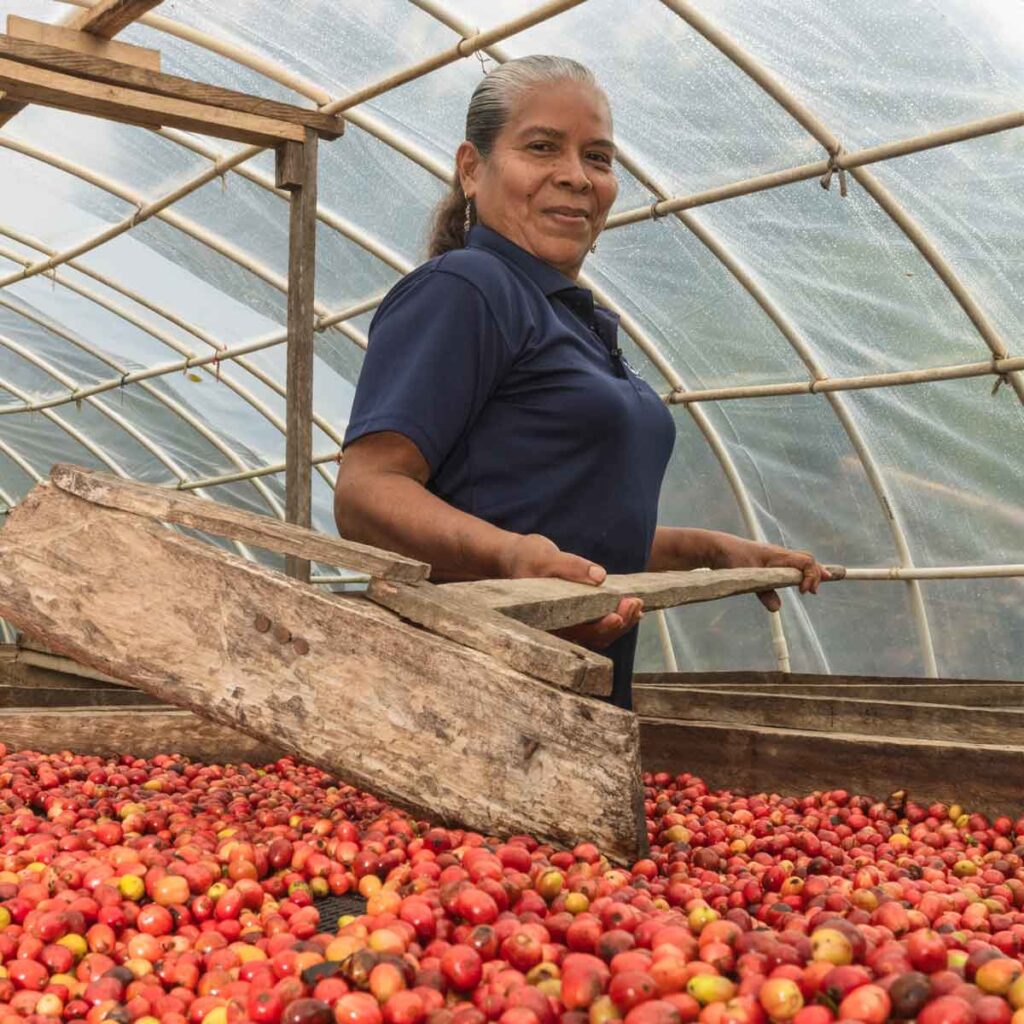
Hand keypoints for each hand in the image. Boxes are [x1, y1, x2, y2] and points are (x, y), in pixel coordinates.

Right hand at [498, 534, 642, 649]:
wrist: (515, 558)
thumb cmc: (526, 558)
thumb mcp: (546, 556)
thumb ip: (571, 566)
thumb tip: (600, 576)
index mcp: (548, 619)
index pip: (579, 632)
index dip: (602, 628)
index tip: (617, 615)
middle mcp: (560, 626)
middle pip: (595, 637)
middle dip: (619, 622)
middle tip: (634, 602)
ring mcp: (569, 623)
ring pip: (600, 634)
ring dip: (622, 622)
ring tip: (637, 604)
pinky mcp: (577, 615)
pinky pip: (599, 624)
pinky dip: (617, 618)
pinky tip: (631, 607)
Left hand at [712, 535, 831, 612]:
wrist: (717, 547)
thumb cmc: (732, 558)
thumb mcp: (746, 577)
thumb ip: (763, 592)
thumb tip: (776, 608)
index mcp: (778, 555)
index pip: (805, 561)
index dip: (811, 576)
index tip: (806, 592)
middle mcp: (779, 554)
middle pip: (807, 560)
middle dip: (816, 574)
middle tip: (816, 591)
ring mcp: (774, 557)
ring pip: (799, 562)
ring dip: (809, 573)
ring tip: (814, 587)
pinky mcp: (768, 562)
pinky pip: (789, 565)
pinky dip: (798, 572)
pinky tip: (799, 582)